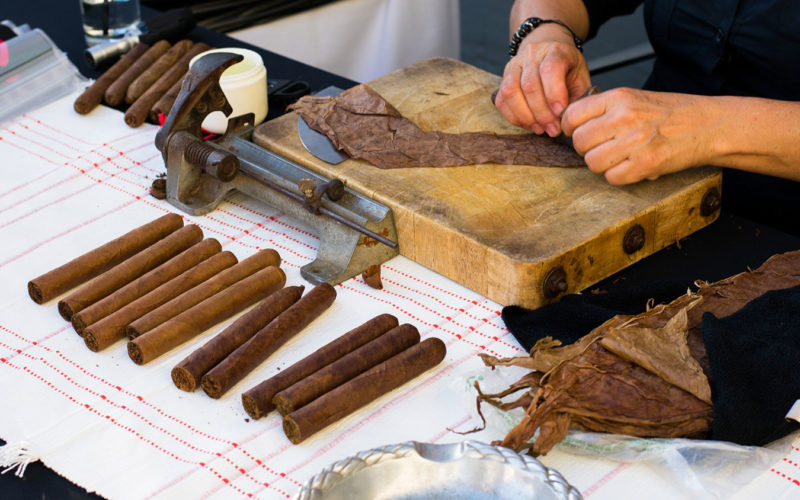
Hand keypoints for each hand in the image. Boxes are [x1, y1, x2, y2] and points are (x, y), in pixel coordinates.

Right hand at [495, 35, 590, 136]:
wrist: (549, 53)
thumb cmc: (568, 69)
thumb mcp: (580, 78)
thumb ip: (577, 97)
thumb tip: (569, 120)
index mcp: (555, 50)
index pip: (550, 69)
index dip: (554, 93)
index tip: (560, 113)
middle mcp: (532, 54)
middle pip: (529, 84)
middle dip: (541, 113)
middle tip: (553, 129)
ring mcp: (514, 65)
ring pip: (511, 92)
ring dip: (525, 117)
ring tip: (540, 129)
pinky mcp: (503, 78)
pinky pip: (501, 101)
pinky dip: (514, 117)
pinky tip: (529, 124)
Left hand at [561, 88, 711, 184]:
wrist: (709, 124)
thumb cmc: (672, 113)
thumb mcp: (635, 99)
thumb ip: (604, 109)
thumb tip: (570, 125)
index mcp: (619, 98)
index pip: (572, 115)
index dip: (569, 128)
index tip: (576, 133)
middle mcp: (624, 117)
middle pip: (579, 142)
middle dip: (587, 149)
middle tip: (604, 148)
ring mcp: (634, 141)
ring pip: (592, 162)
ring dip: (602, 165)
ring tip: (620, 158)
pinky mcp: (645, 164)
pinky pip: (611, 178)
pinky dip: (619, 177)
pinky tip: (632, 167)